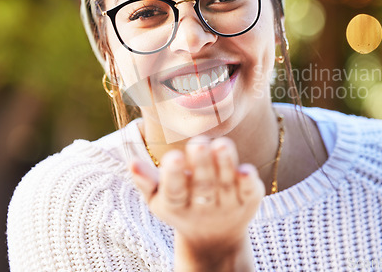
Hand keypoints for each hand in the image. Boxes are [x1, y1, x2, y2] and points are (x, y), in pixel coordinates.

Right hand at [131, 136, 264, 270]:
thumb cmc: (181, 205)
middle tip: (198, 142)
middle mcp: (204, 206)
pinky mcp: (249, 202)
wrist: (214, 238)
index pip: (174, 191)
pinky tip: (246, 169)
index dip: (173, 175)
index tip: (172, 156)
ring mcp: (228, 205)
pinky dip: (248, 182)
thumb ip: (146, 181)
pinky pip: (250, 192)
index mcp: (177, 204)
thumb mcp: (159, 198)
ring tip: (222, 144)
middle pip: (203, 186)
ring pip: (226, 185)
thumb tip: (132, 161)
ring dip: (225, 165)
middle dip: (201, 164)